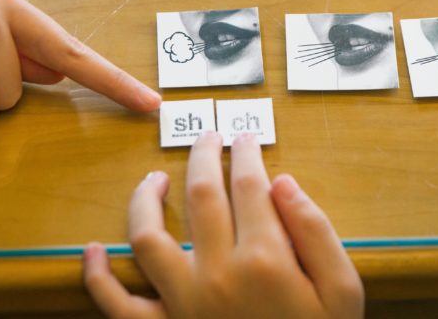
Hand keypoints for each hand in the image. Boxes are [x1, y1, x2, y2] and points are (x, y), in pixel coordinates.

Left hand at [83, 131, 363, 318]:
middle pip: (201, 194)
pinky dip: (98, 278)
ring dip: (144, 198)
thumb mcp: (343, 290)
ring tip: (153, 177)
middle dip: (203, 154)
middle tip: (207, 136)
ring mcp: (183, 303)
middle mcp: (217, 274)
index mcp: (266, 259)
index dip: (246, 153)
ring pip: (147, 236)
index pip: (248, 184)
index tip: (245, 137)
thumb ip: (316, 231)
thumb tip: (282, 182)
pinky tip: (93, 249)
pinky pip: (118, 305)